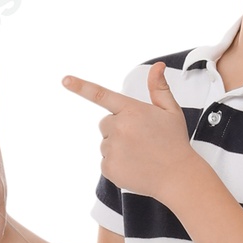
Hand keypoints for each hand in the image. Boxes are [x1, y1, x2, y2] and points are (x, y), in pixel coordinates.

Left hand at [63, 62, 193, 200]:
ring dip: (118, 147)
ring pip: (106, 143)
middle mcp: (119, 127)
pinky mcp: (109, 168)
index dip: (80, 87)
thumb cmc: (175, 142)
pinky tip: (135, 166)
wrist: (178, 177)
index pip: (101, 95)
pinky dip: (117, 164)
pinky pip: (105, 161)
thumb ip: (159, 88)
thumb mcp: (171, 111)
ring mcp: (112, 149)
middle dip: (118, 128)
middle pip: (106, 123)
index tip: (65, 80)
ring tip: (141, 154)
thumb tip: (157, 66)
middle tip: (140, 139)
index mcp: (132, 110)